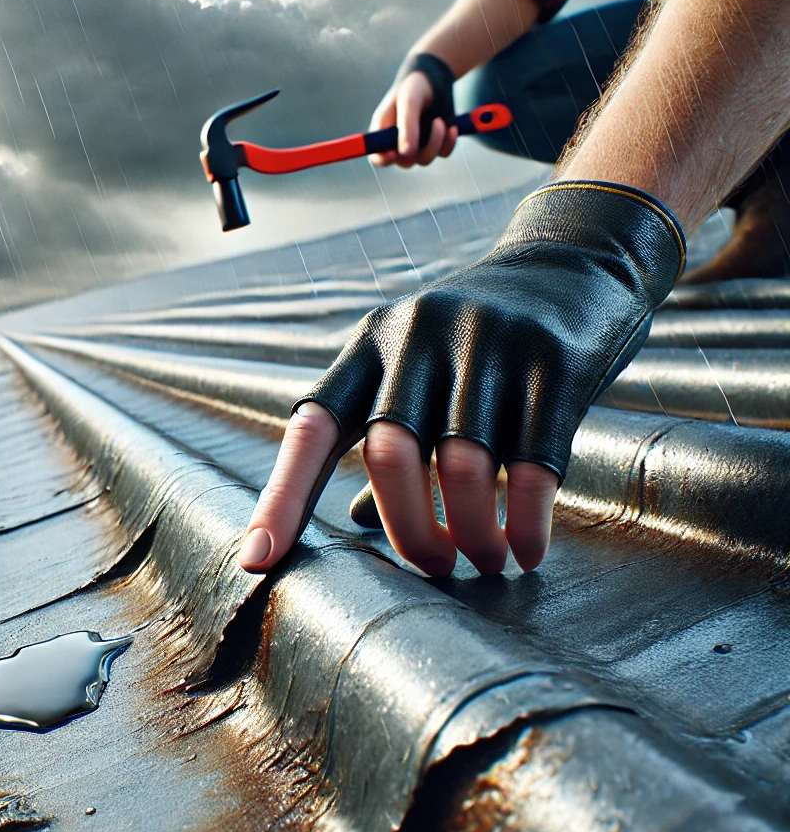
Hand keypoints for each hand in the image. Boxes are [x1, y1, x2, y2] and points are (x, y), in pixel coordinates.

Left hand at [239, 181, 684, 577]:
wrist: (574, 263)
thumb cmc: (480, 340)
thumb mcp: (418, 369)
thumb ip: (385, 438)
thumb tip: (357, 522)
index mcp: (370, 345)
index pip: (313, 427)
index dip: (282, 496)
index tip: (257, 559)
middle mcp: (418, 336)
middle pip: (390, 454)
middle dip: (410, 532)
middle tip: (435, 568)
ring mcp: (486, 341)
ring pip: (463, 466)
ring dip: (474, 534)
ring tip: (487, 562)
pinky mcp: (552, 359)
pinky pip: (534, 461)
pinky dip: (527, 521)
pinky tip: (527, 549)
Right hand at [368, 70, 457, 168]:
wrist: (435, 80)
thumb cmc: (414, 87)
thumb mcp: (409, 100)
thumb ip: (407, 125)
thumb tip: (406, 153)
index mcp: (383, 132)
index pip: (377, 157)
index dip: (383, 159)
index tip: (395, 153)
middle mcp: (397, 143)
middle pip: (404, 162)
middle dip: (421, 146)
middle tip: (436, 122)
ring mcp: (416, 146)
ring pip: (425, 160)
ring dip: (436, 141)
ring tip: (440, 120)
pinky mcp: (434, 145)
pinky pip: (442, 154)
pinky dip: (449, 142)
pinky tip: (452, 128)